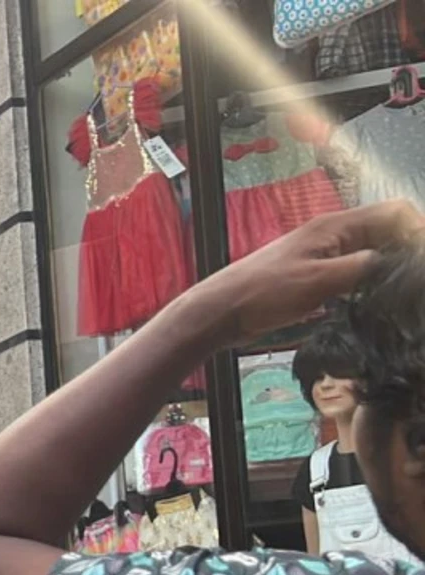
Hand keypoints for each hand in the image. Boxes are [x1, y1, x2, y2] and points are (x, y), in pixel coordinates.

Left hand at [194, 200, 424, 344]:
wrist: (221, 311)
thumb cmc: (262, 292)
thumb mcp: (319, 280)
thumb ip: (362, 266)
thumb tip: (395, 260)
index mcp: (335, 226)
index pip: (394, 212)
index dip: (417, 229)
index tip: (420, 259)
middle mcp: (333, 235)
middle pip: (387, 231)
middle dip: (406, 250)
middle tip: (411, 282)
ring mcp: (324, 255)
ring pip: (372, 253)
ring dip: (388, 267)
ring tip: (399, 292)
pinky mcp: (316, 276)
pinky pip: (354, 272)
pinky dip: (369, 282)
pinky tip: (372, 301)